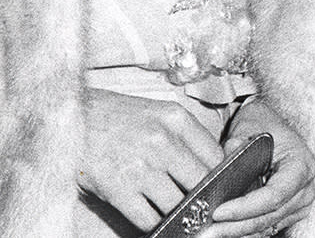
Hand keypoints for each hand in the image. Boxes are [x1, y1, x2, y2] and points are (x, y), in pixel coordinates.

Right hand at [79, 88, 224, 231]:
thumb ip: (184, 136)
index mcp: (176, 119)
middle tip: (200, 205)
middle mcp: (162, 141)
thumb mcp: (157, 114)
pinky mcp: (118, 190)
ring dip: (177, 213)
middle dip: (202, 197)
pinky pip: (149, 219)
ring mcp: (140, 167)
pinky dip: (154, 224)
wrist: (70, 117)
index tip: (217, 185)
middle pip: (201, 183)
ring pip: (177, 205)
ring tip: (175, 212)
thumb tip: (211, 166)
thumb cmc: (117, 117)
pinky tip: (152, 216)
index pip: (215, 157)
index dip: (219, 176)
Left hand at [204, 97, 314, 236]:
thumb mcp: (248, 125)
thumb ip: (236, 145)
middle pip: (269, 216)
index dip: (245, 208)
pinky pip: (266, 226)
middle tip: (208, 229)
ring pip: (266, 225)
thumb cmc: (262, 123)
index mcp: (301, 165)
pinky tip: (225, 227)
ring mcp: (300, 203)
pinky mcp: (290, 212)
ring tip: (212, 231)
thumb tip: (222, 167)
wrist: (270, 125)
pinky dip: (245, 228)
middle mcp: (306, 188)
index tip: (218, 212)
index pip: (273, 196)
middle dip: (236, 225)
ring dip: (238, 230)